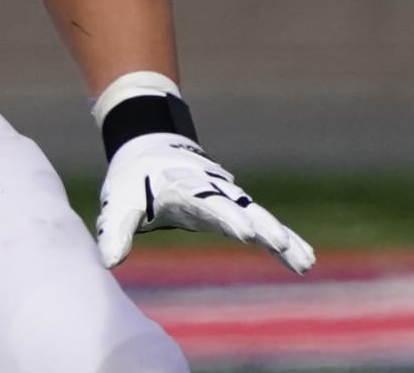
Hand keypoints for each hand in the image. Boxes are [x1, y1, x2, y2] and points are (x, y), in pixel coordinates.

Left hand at [96, 132, 315, 273]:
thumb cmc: (132, 180)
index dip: (226, 216)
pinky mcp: (234, 206)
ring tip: (304, 261)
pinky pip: (262, 222)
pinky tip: (304, 258)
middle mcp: (210, 189)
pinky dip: (282, 238)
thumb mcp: (118, 202)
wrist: (149, 148)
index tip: (247, 232)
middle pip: (240, 208)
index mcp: (180, 185)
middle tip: (282, 245)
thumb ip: (115, 232)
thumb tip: (109, 264)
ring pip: (258, 215)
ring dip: (280, 236)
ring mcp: (225, 196)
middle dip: (262, 226)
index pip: (206, 201)